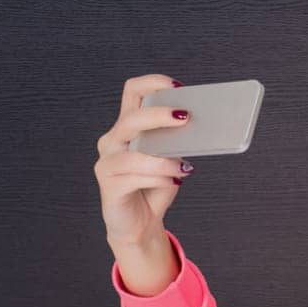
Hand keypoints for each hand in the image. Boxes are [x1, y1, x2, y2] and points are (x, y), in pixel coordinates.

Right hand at [94, 74, 191, 246]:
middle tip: (185, 118)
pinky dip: (158, 177)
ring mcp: (107, 161)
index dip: (152, 83)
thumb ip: (176, 142)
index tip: (178, 87)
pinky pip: (135, 177)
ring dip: (164, 159)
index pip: (133, 92)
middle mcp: (113, 140)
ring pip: (134, 152)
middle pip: (132, 118)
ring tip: (185, 168)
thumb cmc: (155, 187)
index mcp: (128, 127)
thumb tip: (200, 128)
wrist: (140, 223)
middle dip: (159, 115)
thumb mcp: (171, 159)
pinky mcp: (108, 185)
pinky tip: (174, 180)